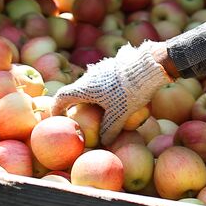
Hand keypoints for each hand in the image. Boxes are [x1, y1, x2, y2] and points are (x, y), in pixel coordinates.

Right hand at [50, 40, 169, 143]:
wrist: (148, 68)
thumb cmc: (130, 92)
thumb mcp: (119, 115)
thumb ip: (109, 129)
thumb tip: (104, 141)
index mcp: (85, 88)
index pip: (62, 96)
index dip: (56, 107)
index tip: (57, 116)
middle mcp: (89, 76)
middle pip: (77, 90)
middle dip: (78, 103)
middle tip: (83, 115)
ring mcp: (101, 68)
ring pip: (91, 83)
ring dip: (93, 95)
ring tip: (103, 106)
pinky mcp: (113, 64)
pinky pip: (104, 78)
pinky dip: (105, 88)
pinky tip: (118, 95)